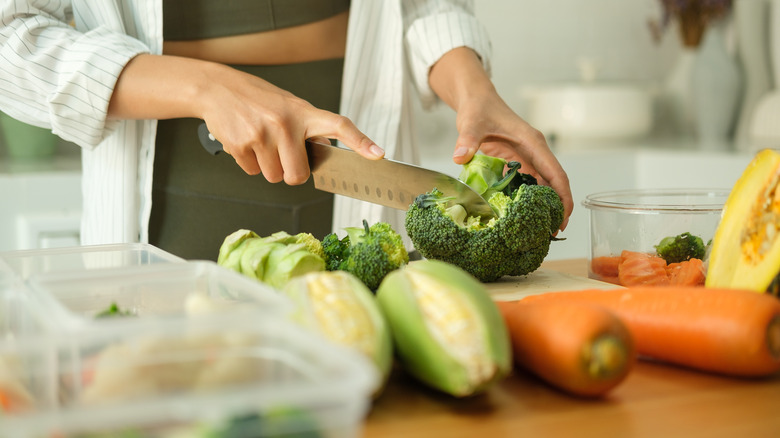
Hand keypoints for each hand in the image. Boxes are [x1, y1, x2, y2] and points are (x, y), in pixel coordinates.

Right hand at [108, 55, 383, 184]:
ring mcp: (262, 134)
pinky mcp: (240, 144)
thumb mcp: (289, 106)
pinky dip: (249, 163)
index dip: (359, 142)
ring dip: (268, 167)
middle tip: (282, 155)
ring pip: (273, 177)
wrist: (218, 89)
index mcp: (303, 112)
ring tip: (261, 142)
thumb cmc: (259, 100)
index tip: (377, 155)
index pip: (339, 126)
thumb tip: (328, 155)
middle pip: (297, 175)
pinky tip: (245, 141)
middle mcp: (285, 123)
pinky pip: (252, 172)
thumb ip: (309, 129)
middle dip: (290, 173)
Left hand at [428, 48, 572, 230]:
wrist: (476, 100)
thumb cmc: (478, 108)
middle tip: (551, 233)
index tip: (563, 217)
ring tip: (538, 231)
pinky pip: (527, 184)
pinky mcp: (517, 163)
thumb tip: (460, 156)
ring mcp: (527, 158)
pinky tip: (521, 216)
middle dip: (556, 208)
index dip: (562, 196)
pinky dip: (527, 200)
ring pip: (542, 186)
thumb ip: (467, 139)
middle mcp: (534, 152)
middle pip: (554, 184)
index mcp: (532, 143)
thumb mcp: (471, 123)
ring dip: (543, 207)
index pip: (555, 173)